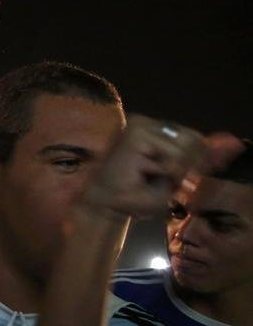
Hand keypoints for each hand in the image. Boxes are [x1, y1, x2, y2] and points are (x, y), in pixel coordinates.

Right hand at [82, 116, 242, 218]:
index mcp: (152, 130)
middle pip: (192, 139)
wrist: (105, 202)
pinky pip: (171, 156)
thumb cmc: (135, 193)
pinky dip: (163, 172)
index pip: (192, 136)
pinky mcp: (137, 135)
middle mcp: (146, 123)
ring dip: (172, 171)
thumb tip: (219, 147)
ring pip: (183, 149)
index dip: (199, 156)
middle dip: (186, 165)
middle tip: (166, 179)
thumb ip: (191, 161)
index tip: (191, 175)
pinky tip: (142, 174)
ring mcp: (140, 126)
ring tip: (149, 176)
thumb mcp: (171, 177)